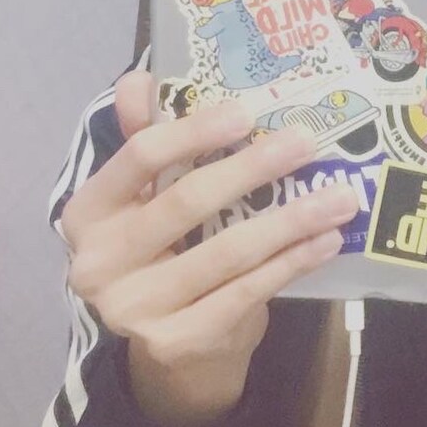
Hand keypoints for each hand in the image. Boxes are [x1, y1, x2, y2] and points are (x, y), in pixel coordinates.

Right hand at [61, 70, 359, 426]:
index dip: (193, 131)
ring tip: (340, 195)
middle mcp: (98, 263)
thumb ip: (145, 139)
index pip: (139, 158)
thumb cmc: (164, 253)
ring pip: (227, 251)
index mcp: (87, 213)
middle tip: (306, 142)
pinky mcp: (177, 342)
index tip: (246, 112)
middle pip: (187, 201)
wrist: (172, 349)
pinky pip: (247, 292)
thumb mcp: (147, 198)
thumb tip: (140, 77)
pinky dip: (292, 263)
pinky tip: (326, 240)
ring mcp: (135, 309)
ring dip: (291, 219)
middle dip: (253, 168)